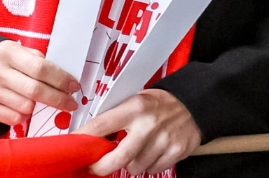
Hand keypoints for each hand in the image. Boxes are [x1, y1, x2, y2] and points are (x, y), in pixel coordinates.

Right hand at [0, 40, 79, 126]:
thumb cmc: (5, 61)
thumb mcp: (19, 51)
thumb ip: (39, 61)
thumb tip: (65, 79)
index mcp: (7, 52)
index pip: (40, 68)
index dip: (61, 79)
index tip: (73, 87)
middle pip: (35, 91)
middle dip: (58, 99)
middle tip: (71, 103)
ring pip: (26, 107)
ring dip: (39, 107)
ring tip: (39, 101)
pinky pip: (15, 119)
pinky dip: (25, 115)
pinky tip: (24, 106)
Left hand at [80, 89, 200, 175]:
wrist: (193, 103)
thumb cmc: (159, 103)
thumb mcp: (135, 100)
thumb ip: (116, 117)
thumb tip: (92, 135)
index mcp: (134, 107)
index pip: (101, 125)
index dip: (84, 138)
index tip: (75, 146)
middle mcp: (148, 125)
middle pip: (119, 157)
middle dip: (103, 167)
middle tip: (96, 168)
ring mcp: (163, 140)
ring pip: (136, 167)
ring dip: (130, 164)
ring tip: (134, 152)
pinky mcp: (176, 152)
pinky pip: (154, 169)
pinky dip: (149, 166)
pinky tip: (151, 153)